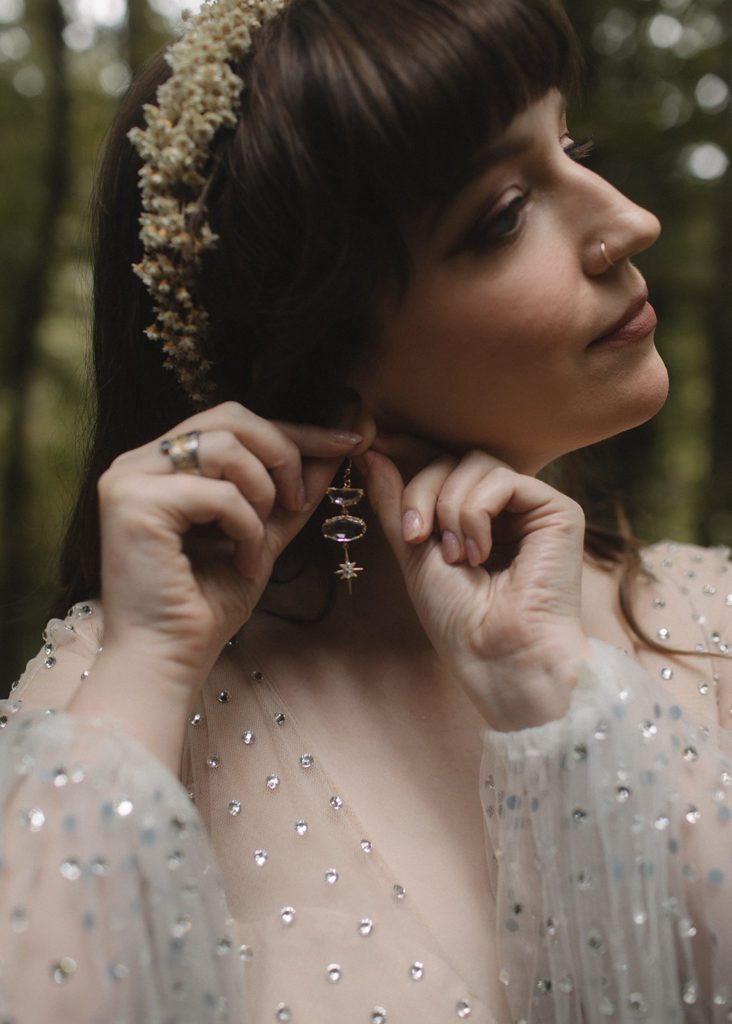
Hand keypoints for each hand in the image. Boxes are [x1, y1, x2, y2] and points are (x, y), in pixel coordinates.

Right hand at [98, 402, 361, 694]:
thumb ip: (291, 493)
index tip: (350, 440)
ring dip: (262, 493)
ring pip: (225, 444)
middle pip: (231, 417)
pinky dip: (245, 526)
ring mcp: (129, 477)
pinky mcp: (132, 502)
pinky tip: (242, 562)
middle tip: (298, 502)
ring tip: (259, 540)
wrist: (168, 660)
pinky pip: (218, 491)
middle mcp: (138, 461)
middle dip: (284, 452)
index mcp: (162, 464)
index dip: (295, 431)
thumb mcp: (260, 536)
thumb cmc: (205, 605)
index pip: (235, 423)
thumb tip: (338, 448)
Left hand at [361, 448, 592, 728]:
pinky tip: (477, 553)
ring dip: (449, 507)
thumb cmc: (458, 618)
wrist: (497, 655)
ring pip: (475, 463)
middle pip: (453, 459)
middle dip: (422, 491)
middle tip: (414, 536)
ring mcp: (533, 507)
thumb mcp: (413, 552)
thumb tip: (369, 454)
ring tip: (453, 556)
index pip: (440, 464)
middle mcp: (507, 507)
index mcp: (475, 516)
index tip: (369, 451)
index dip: (407, 453)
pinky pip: (503, 480)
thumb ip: (395, 503)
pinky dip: (476, 512)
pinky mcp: (558, 511)